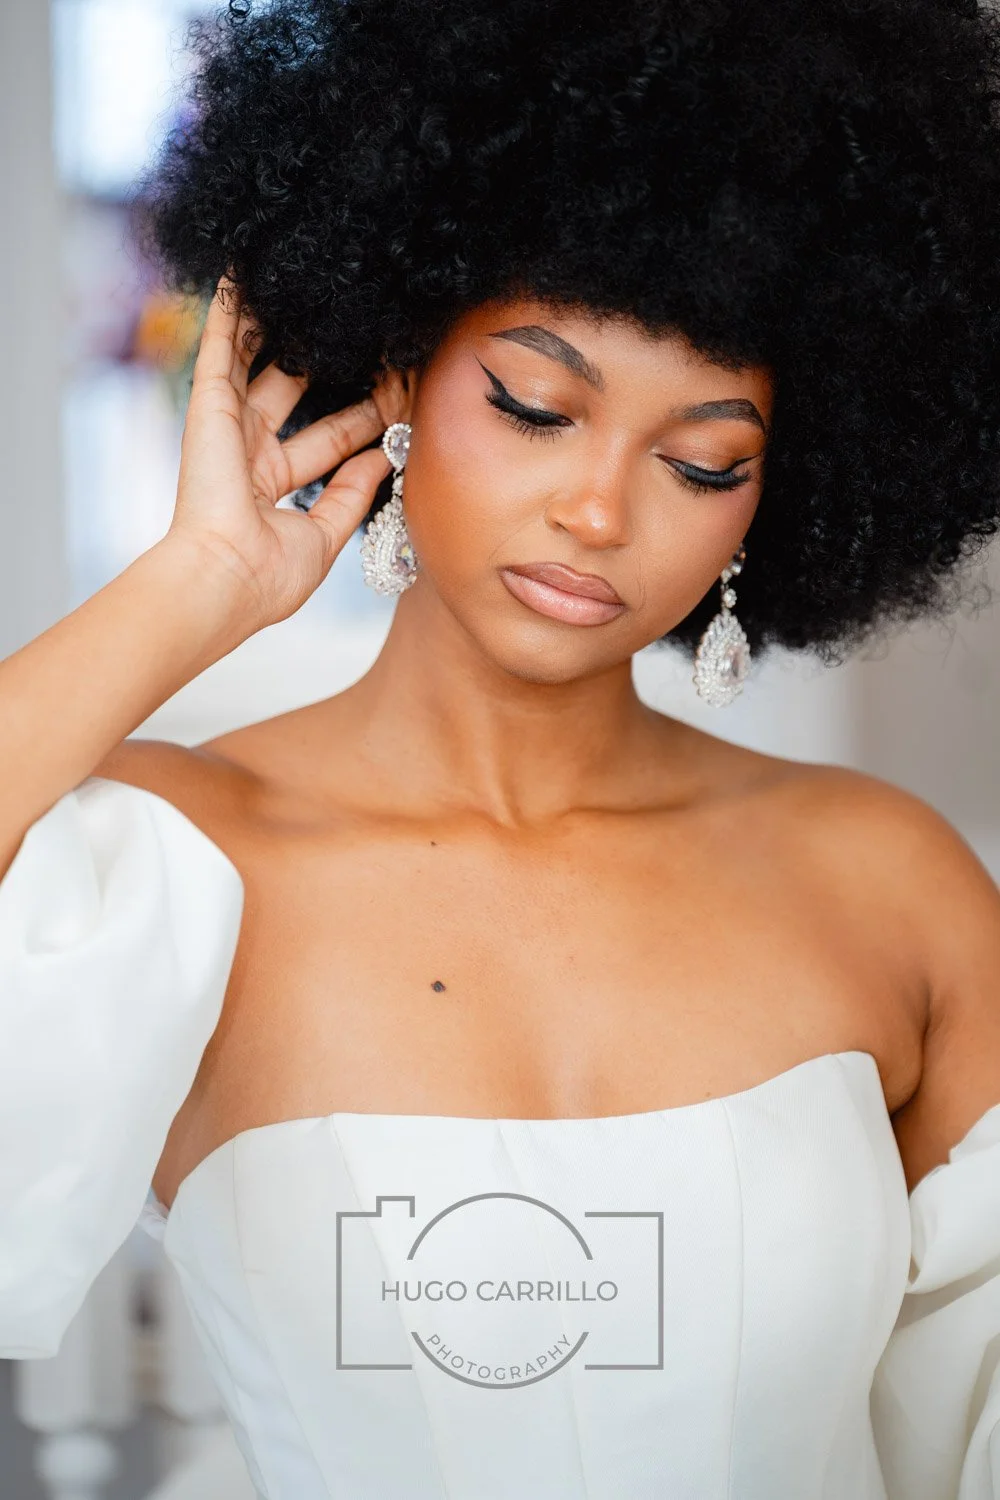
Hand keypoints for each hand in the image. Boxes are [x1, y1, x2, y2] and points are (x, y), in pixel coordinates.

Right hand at [167, 276, 394, 626]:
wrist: (225, 580)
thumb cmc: (270, 576)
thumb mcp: (327, 535)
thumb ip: (352, 494)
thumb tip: (383, 460)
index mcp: (275, 487)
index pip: (333, 440)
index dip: (365, 416)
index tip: (397, 392)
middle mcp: (250, 453)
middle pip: (299, 394)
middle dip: (331, 365)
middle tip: (366, 335)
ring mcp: (228, 428)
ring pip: (256, 362)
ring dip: (273, 327)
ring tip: (298, 289)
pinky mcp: (209, 407)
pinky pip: (220, 348)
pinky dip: (228, 311)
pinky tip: (239, 274)